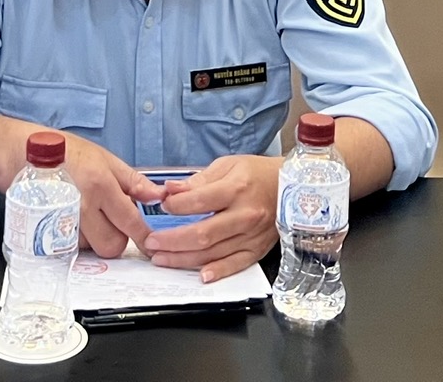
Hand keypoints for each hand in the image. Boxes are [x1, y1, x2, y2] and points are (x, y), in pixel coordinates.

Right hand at [42, 134, 156, 258]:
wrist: (23, 153)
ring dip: (95, 238)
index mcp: (100, 185)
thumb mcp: (104, 158)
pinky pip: (71, 247)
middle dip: (116, 237)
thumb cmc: (65, 153)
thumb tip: (158, 196)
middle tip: (110, 219)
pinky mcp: (47, 232)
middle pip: (111, 245)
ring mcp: (62, 221)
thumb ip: (133, 181)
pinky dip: (77, 239)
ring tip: (87, 214)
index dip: (143, 237)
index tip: (150, 244)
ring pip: (92, 248)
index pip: (130, 222)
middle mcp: (82, 206)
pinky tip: (73, 220)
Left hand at [140, 154, 279, 282]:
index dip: (176, 206)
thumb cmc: (256, 173)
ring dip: (184, 259)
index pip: (199, 201)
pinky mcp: (257, 250)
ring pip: (214, 253)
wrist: (291, 187)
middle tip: (151, 243)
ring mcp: (252, 236)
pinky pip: (236, 265)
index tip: (161, 206)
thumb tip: (169, 190)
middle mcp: (244, 215)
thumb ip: (198, 180)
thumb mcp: (227, 166)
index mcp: (236, 188)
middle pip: (203, 233)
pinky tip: (201, 276)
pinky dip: (219, 272)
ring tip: (161, 259)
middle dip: (172, 240)